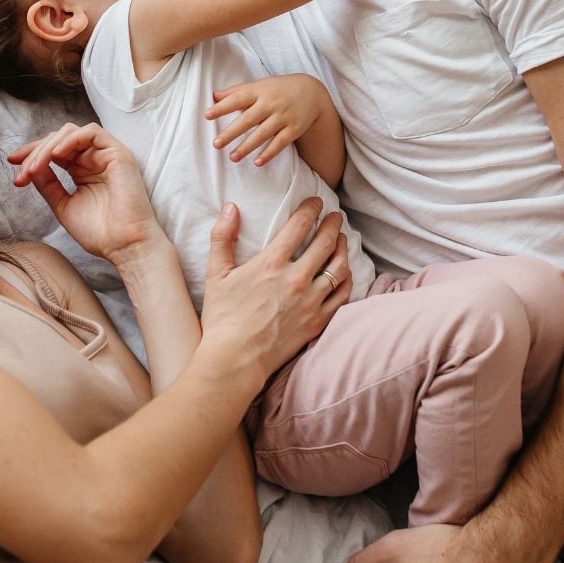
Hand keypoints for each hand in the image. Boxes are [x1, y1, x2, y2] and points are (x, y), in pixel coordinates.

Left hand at [7, 122, 161, 264]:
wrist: (123, 245)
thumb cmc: (99, 232)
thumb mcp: (63, 205)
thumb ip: (48, 184)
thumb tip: (29, 167)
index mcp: (82, 170)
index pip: (54, 151)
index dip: (31, 153)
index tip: (12, 163)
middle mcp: (93, 159)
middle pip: (58, 139)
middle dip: (35, 152)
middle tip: (21, 172)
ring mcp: (106, 154)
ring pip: (71, 132)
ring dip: (48, 146)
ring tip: (35, 167)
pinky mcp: (118, 153)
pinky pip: (92, 132)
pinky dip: (71, 139)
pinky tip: (56, 154)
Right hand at [199, 197, 351, 379]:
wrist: (236, 360)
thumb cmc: (223, 317)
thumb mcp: (216, 273)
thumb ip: (222, 237)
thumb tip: (230, 207)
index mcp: (272, 263)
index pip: (300, 225)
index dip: (311, 209)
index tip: (316, 202)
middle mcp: (297, 278)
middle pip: (326, 242)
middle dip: (333, 224)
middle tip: (336, 216)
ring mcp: (311, 301)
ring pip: (338, 267)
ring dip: (343, 249)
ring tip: (343, 240)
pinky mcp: (318, 321)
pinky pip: (342, 295)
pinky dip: (347, 279)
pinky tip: (345, 272)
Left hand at [205, 75, 327, 165]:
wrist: (313, 92)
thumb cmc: (278, 89)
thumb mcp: (260, 85)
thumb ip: (237, 91)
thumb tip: (213, 96)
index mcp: (259, 91)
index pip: (238, 99)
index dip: (222, 107)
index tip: (207, 116)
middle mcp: (271, 103)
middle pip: (248, 119)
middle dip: (231, 132)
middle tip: (216, 144)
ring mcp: (283, 116)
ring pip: (263, 134)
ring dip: (247, 147)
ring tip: (232, 157)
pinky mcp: (294, 128)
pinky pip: (280, 143)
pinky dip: (269, 153)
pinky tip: (257, 163)